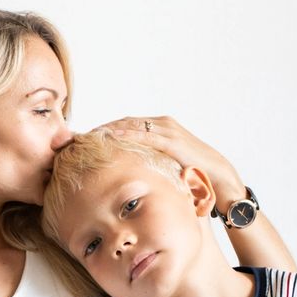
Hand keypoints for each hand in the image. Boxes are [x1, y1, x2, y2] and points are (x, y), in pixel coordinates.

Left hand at [96, 117, 244, 208]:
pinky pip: (145, 136)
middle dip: (102, 128)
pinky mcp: (172, 140)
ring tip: (88, 136)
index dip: (106, 129)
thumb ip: (147, 160)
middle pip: (124, 121)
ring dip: (109, 129)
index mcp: (159, 127)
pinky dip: (126, 135)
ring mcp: (167, 129)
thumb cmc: (191, 171)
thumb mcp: (164, 163)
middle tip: (79, 135)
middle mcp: (161, 123)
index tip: (85, 136)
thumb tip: (126, 171)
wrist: (217, 174)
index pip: (126, 124)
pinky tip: (111, 138)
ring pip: (132, 125)